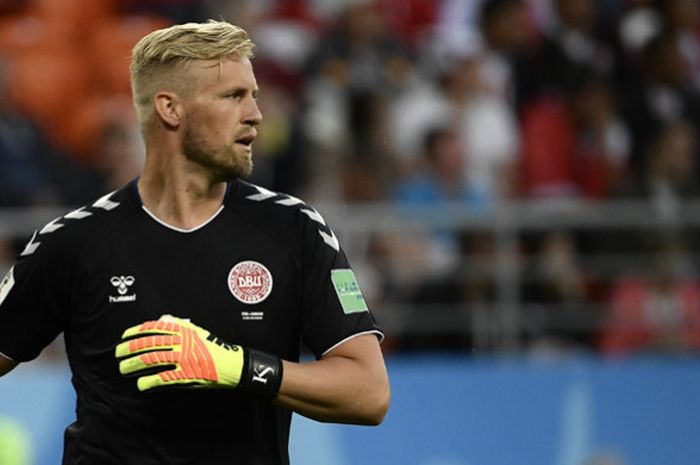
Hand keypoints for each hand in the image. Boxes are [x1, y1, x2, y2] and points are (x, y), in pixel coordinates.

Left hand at [115, 315, 282, 395]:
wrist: (231, 365)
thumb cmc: (214, 347)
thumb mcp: (198, 330)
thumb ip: (179, 323)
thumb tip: (162, 318)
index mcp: (183, 331)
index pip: (154, 328)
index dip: (136, 332)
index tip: (124, 336)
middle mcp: (181, 343)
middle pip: (148, 344)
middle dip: (129, 349)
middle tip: (118, 354)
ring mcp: (182, 359)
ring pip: (151, 360)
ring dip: (134, 365)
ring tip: (123, 369)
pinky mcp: (185, 375)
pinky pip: (162, 378)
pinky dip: (149, 381)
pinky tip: (140, 384)